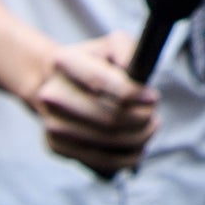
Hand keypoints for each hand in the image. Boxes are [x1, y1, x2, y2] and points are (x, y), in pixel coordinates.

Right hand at [24, 33, 158, 175]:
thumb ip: (128, 51)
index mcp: (65, 62)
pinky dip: (125, 157)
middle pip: (107, 117)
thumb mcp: (113, 45)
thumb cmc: (96, 62)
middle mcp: (52, 94)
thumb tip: (137, 76)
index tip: (153, 97)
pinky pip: (97, 159)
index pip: (101, 83)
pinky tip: (138, 147)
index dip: (133, 94)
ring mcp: (51, 123)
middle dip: (141, 118)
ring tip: (150, 127)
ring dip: (138, 138)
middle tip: (153, 114)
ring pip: (106, 141)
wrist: (58, 83)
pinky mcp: (56, 146)